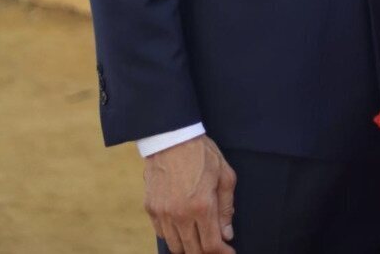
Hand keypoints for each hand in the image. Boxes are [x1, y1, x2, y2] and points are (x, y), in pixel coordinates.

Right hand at [144, 135, 236, 253]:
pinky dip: (174, 236)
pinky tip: (184, 227)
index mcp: (201, 206)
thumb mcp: (224, 175)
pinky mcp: (151, 209)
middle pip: (192, 250)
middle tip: (216, 246)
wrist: (172, 138)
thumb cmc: (202, 154)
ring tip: (200, 238)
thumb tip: (227, 233)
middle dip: (206, 252)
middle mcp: (179, 214)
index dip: (221, 253)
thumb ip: (227, 207)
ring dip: (189, 246)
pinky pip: (162, 234)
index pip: (211, 245)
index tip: (229, 253)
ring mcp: (162, 213)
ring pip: (175, 246)